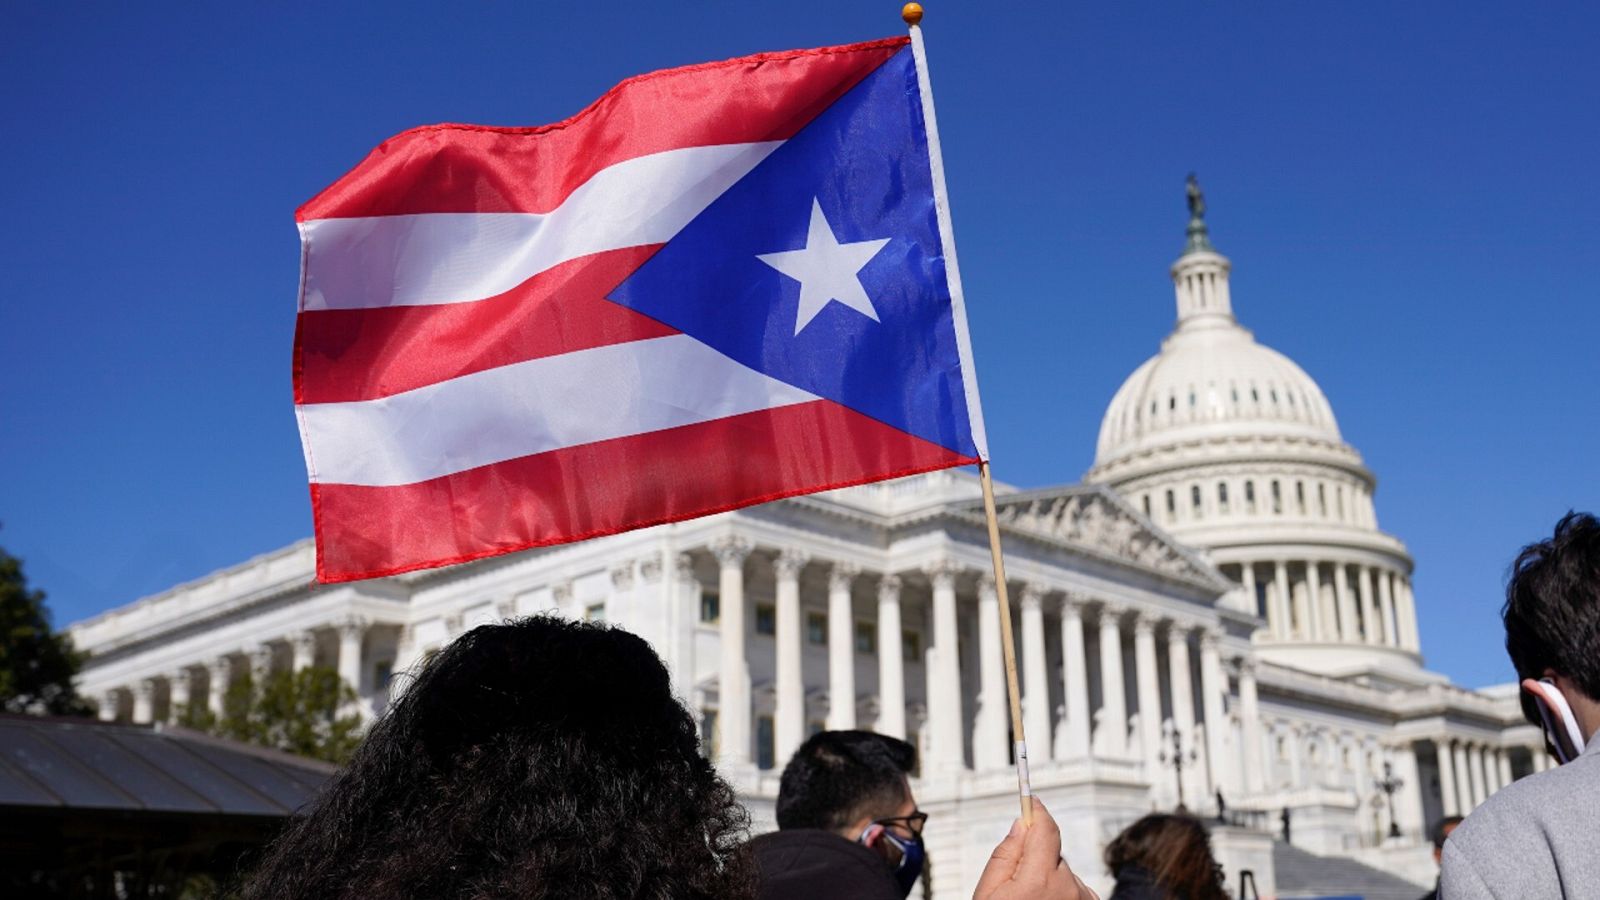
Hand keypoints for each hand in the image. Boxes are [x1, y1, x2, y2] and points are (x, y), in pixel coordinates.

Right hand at [973, 798, 1097, 899]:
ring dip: (1051, 881)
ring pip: (1065, 873)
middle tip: (1016, 884)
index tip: (1030, 800)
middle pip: (1053, 853)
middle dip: (1036, 859)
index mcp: (1039, 881)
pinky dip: (1064, 895)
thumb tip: (1021, 825)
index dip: (1036, 811)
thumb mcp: (988, 893)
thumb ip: (1005, 855)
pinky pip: (1076, 890)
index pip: (1046, 830)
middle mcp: (1070, 889)